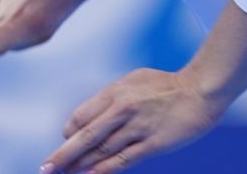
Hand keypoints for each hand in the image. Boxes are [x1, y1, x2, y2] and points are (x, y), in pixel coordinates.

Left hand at [41, 67, 222, 173]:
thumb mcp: (133, 81)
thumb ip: (113, 98)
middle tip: (46, 168)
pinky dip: (104, 170)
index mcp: (115, 92)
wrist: (200, 90)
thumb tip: (95, 115)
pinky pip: (123, 160)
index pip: (81, 117)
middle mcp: (122, 110)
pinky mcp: (153, 144)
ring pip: (101, 152)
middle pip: (85, 137)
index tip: (64, 142)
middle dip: (63, 155)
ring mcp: (137, 128)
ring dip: (80, 166)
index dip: (69, 133)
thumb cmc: (167, 85)